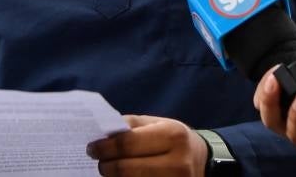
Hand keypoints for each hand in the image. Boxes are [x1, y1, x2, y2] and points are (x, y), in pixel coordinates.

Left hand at [87, 115, 207, 175]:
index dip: (105, 147)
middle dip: (106, 166)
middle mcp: (177, 163)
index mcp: (172, 136)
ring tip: (108, 170)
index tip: (91, 148)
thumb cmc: (174, 140)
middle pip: (126, 170)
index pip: (128, 144)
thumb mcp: (159, 124)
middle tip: (98, 162)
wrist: (203, 162)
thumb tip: (102, 133)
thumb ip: (132, 126)